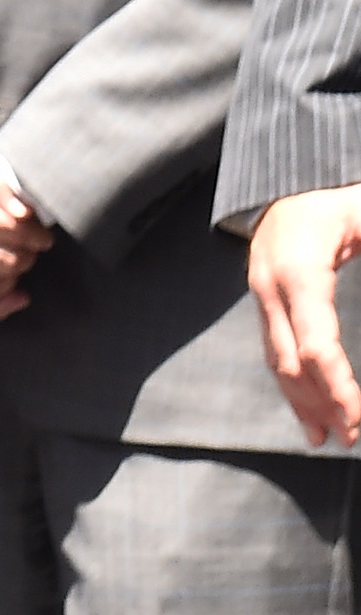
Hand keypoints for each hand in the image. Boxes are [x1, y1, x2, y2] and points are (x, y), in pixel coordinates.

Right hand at [0, 136, 50, 328]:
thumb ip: (1, 183)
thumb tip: (24, 213)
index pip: (14, 233)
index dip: (37, 235)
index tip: (42, 235)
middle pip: (5, 264)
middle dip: (26, 256)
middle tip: (28, 247)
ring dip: (8, 278)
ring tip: (12, 263)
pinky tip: (5, 296)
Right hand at [249, 189, 360, 446]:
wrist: (288, 175)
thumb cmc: (337, 196)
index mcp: (299, 271)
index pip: (317, 345)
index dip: (338, 387)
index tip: (359, 417)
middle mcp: (272, 287)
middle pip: (292, 362)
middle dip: (322, 404)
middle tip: (351, 437)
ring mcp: (262, 294)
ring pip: (278, 361)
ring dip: (302, 403)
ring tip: (326, 438)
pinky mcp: (264, 299)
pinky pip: (274, 350)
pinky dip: (290, 385)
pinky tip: (306, 410)